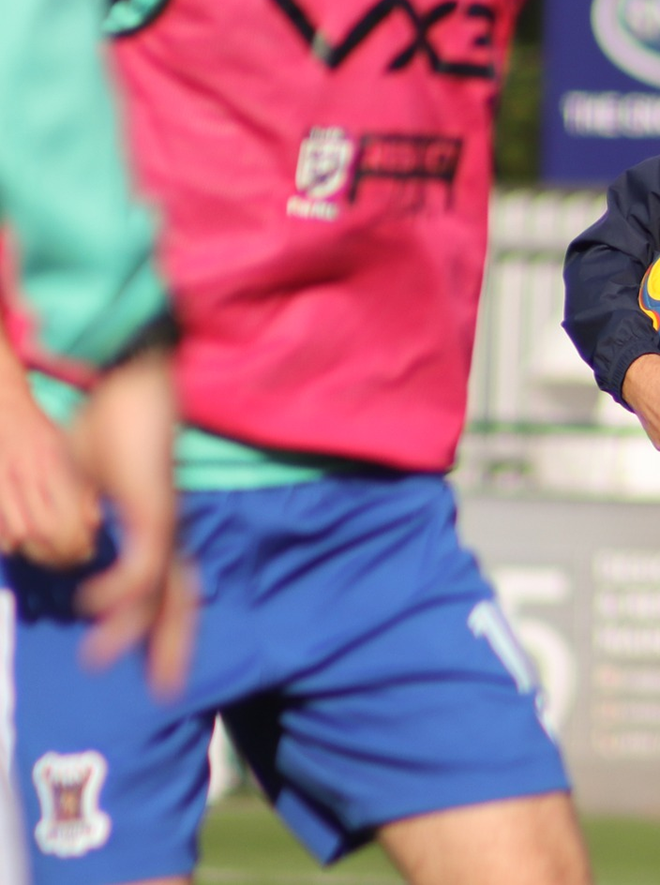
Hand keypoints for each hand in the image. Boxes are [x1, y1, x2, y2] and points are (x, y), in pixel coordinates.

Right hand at [0, 361, 100, 567]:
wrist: (1, 408)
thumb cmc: (39, 433)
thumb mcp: (71, 452)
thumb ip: (85, 485)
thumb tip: (95, 521)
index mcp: (58, 466)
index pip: (72, 518)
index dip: (79, 543)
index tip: (86, 550)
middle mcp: (31, 475)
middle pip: (48, 532)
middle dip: (60, 554)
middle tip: (69, 559)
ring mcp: (5, 482)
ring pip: (22, 534)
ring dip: (36, 552)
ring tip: (49, 555)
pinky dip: (9, 543)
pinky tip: (22, 543)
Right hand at [68, 349, 195, 696]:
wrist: (135, 374)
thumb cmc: (113, 418)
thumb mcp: (87, 474)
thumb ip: (84, 509)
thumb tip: (72, 534)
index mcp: (159, 522)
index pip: (167, 582)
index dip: (162, 622)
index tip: (152, 657)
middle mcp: (170, 526)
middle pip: (182, 596)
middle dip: (172, 644)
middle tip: (168, 691)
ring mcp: (165, 517)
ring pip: (161, 586)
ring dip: (134, 626)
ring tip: (102, 659)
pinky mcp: (154, 505)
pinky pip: (143, 559)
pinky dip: (119, 588)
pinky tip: (93, 606)